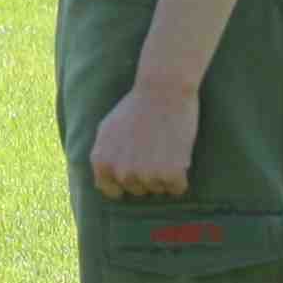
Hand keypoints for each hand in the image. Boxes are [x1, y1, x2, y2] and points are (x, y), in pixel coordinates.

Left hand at [89, 79, 199, 199]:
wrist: (162, 92)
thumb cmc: (135, 108)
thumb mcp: (106, 130)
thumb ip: (104, 155)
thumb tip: (103, 180)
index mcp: (101, 162)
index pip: (110, 190)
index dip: (123, 183)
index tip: (134, 171)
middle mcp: (120, 172)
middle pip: (137, 190)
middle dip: (147, 175)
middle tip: (154, 151)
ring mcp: (145, 175)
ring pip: (158, 189)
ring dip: (164, 175)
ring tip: (165, 149)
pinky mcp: (170, 174)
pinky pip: (177, 189)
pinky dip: (181, 177)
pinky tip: (178, 156)